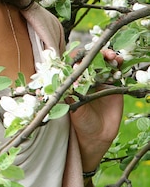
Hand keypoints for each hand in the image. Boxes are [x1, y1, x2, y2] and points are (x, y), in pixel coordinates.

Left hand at [70, 49, 123, 171]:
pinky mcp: (114, 87)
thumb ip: (70, 94)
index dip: (78, 57)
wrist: (96, 136)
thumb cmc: (79, 121)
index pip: (75, 63)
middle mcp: (87, 78)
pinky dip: (119, 66)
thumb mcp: (71, 108)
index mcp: (74, 80)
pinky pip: (117, 74)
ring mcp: (101, 81)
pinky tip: (120, 63)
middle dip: (96, 54)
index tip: (83, 56)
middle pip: (92, 60)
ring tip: (112, 56)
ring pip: (105, 64)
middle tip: (102, 53)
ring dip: (109, 57)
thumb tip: (68, 80)